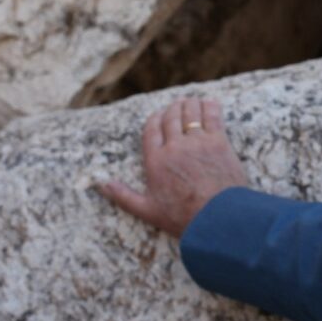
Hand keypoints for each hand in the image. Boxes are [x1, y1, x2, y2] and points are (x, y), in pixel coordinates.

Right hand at [97, 96, 248, 237]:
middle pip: (171, 117)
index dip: (155, 118)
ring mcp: (198, 142)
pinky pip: (213, 116)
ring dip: (190, 104)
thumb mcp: (148, 210)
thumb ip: (124, 196)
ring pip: (191, 112)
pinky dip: (210, 106)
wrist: (217, 218)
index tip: (159, 115)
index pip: (151, 129)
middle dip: (173, 108)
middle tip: (177, 105)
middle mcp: (175, 147)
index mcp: (156, 161)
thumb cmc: (182, 217)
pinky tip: (209, 103)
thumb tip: (102, 185)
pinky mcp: (219, 142)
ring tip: (191, 102)